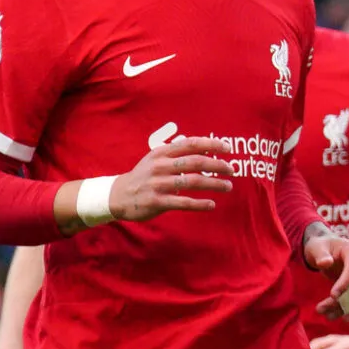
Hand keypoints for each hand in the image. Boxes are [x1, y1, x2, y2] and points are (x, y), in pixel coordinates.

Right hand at [109, 137, 234, 221]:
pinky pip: (183, 202)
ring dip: (214, 184)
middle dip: (217, 165)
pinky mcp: (156, 201)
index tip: (228, 149)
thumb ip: (178, 153)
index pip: (191, 144)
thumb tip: (206, 148)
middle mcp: (160, 166)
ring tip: (228, 186)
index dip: (211, 145)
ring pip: (192, 182)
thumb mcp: (157, 159)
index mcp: (162, 153)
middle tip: (231, 170)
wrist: (117, 195)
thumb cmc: (144, 175)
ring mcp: (158, 184)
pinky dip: (200, 204)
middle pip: (195, 162)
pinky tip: (212, 204)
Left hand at [304, 231, 348, 320]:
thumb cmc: (321, 247)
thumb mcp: (316, 248)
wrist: (327, 250)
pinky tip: (333, 315)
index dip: (344, 284)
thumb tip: (326, 262)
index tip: (332, 296)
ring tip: (326, 316)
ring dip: (345, 309)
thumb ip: (320, 255)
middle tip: (320, 309)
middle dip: (341, 301)